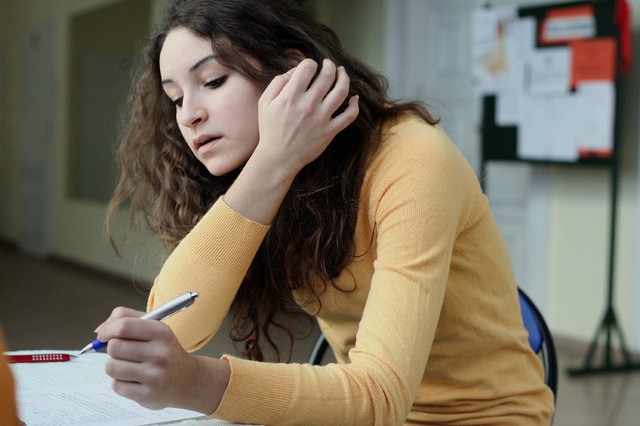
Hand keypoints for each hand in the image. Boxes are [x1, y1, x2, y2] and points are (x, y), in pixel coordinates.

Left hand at [97, 307, 228, 413]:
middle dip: (113, 349)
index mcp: (161, 332)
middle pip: (114, 347)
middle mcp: (160, 353)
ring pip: (111, 367)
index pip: (124, 326)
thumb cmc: (165, 351)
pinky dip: (120, 382)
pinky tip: (134, 379)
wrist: (188, 379)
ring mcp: (154, 375)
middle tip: (124, 352)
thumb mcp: (154, 327)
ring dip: (114, 366)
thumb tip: (99, 330)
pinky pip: (116, 385)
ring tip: (128, 366)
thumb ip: (126, 319)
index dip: (108, 329)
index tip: (104, 334)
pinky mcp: (147, 394)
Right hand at [256, 58, 358, 174]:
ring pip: (341, 91)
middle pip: (327, 75)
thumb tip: (295, 70)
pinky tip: (354, 98)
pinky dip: (354, 105)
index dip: (310, 63)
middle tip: (329, 64)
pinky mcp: (330, 131)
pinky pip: (349, 116)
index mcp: (290, 96)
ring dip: (344, 78)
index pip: (308, 67)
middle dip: (330, 65)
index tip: (310, 67)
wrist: (278, 158)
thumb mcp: (265, 102)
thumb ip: (278, 82)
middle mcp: (308, 105)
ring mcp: (321, 118)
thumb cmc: (270, 130)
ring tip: (342, 73)